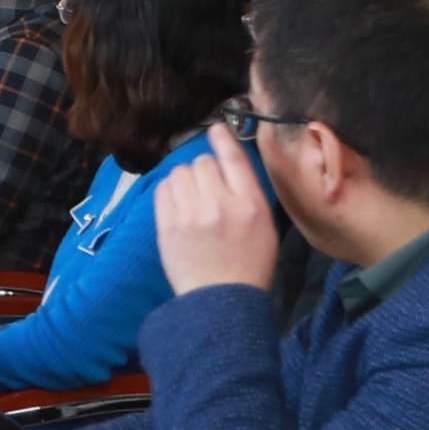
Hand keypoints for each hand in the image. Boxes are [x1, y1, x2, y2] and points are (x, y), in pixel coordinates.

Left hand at [154, 125, 280, 295]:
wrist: (221, 300)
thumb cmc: (248, 265)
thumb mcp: (265, 228)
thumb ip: (248, 194)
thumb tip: (228, 164)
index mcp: (251, 204)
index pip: (233, 158)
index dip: (222, 139)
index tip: (216, 128)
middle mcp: (220, 203)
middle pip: (202, 162)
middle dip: (204, 171)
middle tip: (207, 190)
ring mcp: (191, 213)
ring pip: (180, 172)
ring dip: (185, 180)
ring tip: (191, 199)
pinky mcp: (167, 224)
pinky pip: (163, 189)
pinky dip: (170, 191)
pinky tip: (178, 205)